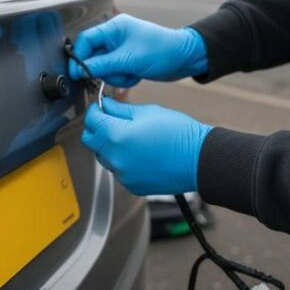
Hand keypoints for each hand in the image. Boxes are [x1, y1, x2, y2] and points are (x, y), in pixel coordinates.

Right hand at [68, 14, 207, 87]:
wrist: (187, 59)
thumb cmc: (162, 51)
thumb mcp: (128, 59)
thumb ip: (101, 65)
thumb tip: (78, 70)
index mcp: (114, 27)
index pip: (86, 40)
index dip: (79, 56)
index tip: (76, 73)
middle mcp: (115, 36)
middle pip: (93, 55)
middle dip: (104, 69)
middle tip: (116, 74)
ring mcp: (121, 49)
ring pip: (103, 67)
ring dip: (115, 75)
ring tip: (131, 74)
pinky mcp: (127, 60)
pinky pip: (114, 72)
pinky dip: (123, 78)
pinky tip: (136, 76)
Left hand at [81, 97, 212, 195]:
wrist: (200, 160)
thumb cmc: (178, 133)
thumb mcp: (147, 111)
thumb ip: (119, 108)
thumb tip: (105, 104)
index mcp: (116, 135)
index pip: (90, 120)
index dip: (95, 110)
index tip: (101, 107)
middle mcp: (116, 158)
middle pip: (90, 140)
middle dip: (97, 128)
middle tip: (111, 120)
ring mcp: (123, 174)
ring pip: (102, 156)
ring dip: (108, 145)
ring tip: (130, 138)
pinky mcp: (131, 185)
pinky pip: (117, 170)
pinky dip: (121, 161)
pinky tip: (138, 153)